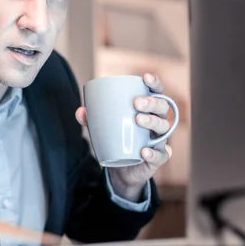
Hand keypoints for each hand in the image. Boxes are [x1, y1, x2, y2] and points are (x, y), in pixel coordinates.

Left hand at [75, 73, 172, 201]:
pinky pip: (160, 155)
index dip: (155, 83)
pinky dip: (153, 153)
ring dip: (152, 121)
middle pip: (162, 107)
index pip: (156, 93)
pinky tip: (143, 151)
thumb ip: (92, 119)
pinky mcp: (158, 158)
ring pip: (164, 127)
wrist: (122, 168)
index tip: (146, 77)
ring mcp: (159, 140)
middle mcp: (157, 122)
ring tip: (138, 119)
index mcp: (147, 109)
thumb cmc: (117, 139)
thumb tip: (80, 111)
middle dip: (151, 102)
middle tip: (136, 103)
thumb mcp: (104, 127)